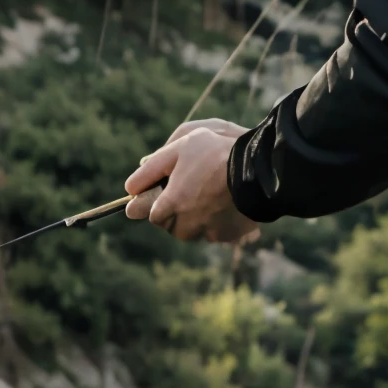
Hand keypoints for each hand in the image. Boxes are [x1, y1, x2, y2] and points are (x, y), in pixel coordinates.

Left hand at [124, 123, 259, 244]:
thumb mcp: (177, 150)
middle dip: (173, 211)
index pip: (149, 215)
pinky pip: (213, 234)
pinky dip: (213, 223)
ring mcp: (209, 232)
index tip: (163, 190)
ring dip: (192, 219)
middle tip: (188, 188)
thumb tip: (129, 190)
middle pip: (169, 226)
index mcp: (172, 204)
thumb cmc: (214, 153)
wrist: (258, 168)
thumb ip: (149, 171)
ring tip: (206, 194)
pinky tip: (222, 204)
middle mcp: (188, 224)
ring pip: (191, 231)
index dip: (154, 201)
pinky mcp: (227, 237)